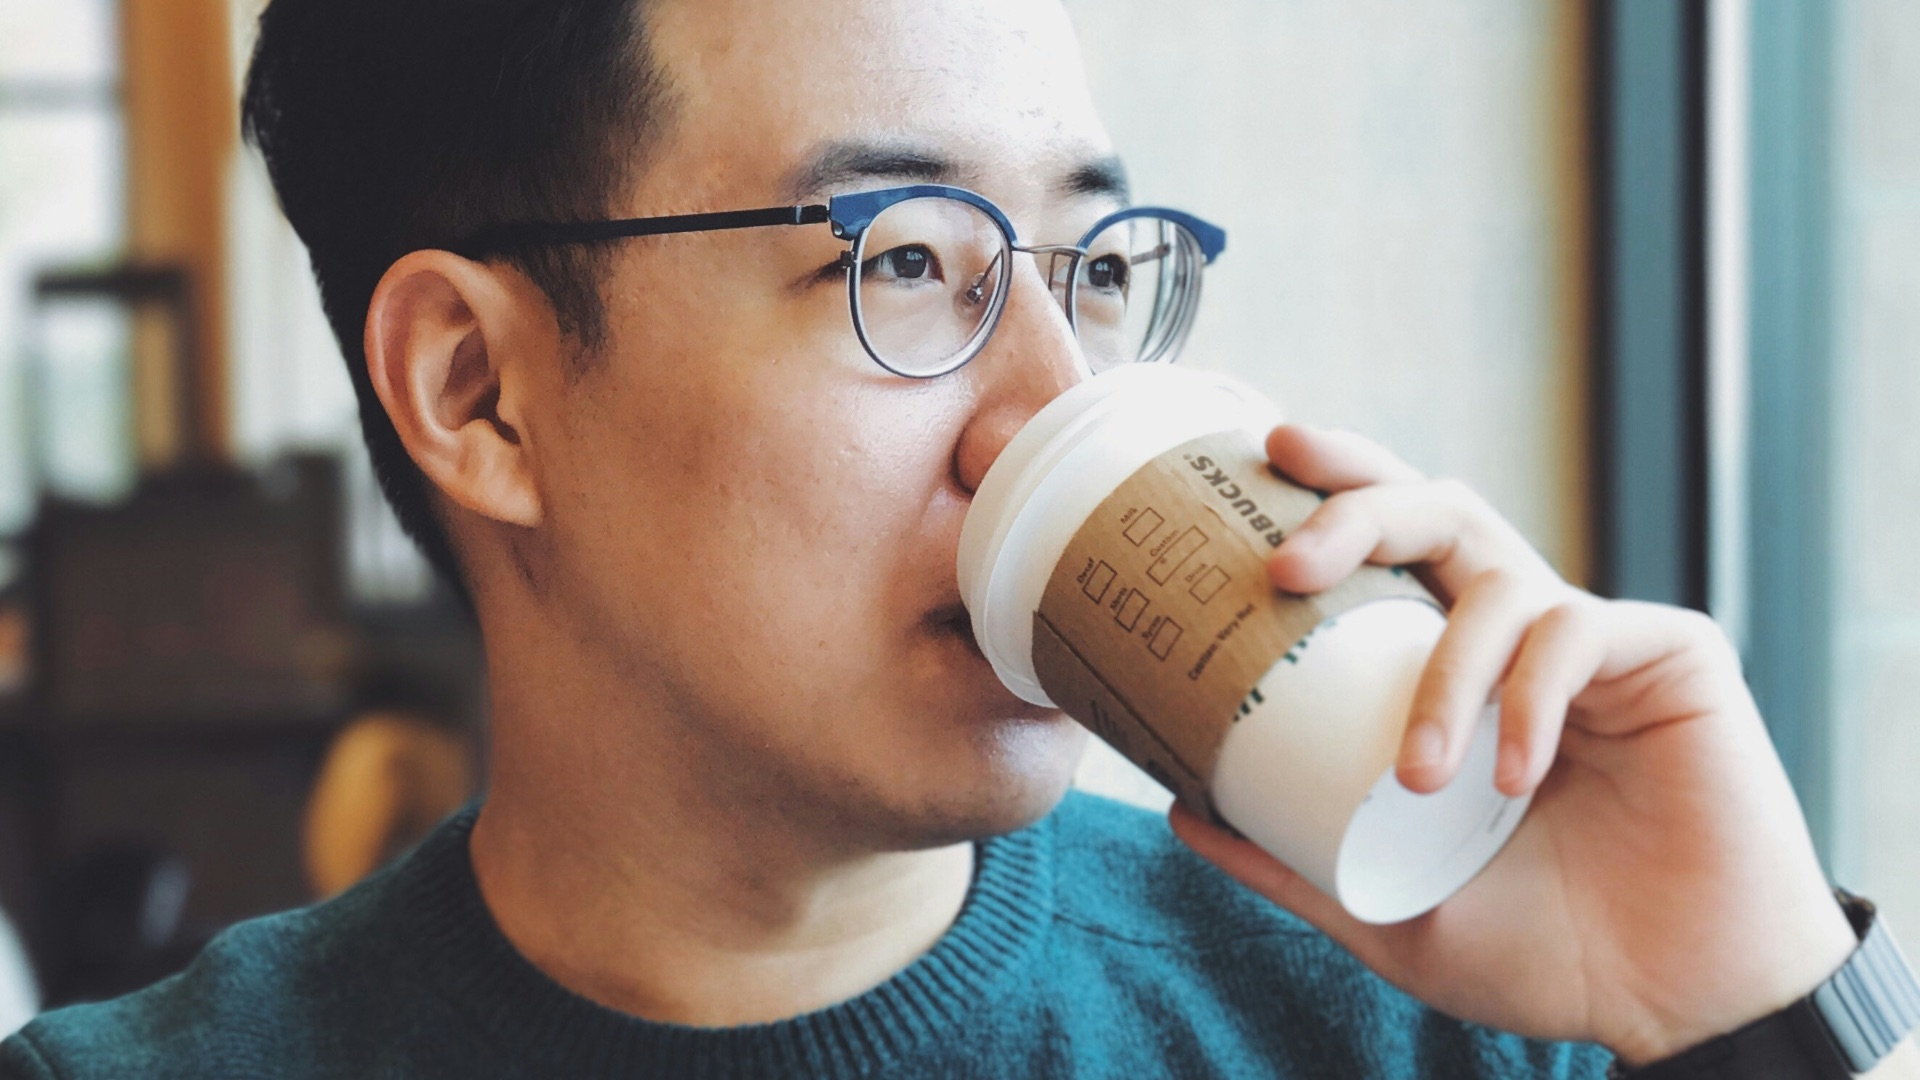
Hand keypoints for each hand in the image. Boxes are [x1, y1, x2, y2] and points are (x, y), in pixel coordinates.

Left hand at [1169, 424, 1858, 1065]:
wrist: (1671, 1000)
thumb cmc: (1541, 948)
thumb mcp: (1385, 908)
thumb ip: (1290, 858)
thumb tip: (1179, 812)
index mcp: (1453, 672)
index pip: (1387, 553)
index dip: (1331, 493)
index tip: (1261, 459)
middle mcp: (1519, 636)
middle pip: (1437, 512)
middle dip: (1357, 508)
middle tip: (1287, 564)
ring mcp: (1596, 639)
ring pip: (1500, 580)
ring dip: (1443, 675)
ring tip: (1419, 776)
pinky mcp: (1670, 653)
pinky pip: (1578, 634)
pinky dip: (1528, 701)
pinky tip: (1513, 777)